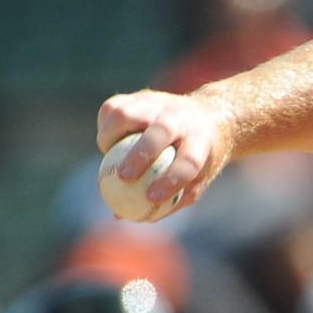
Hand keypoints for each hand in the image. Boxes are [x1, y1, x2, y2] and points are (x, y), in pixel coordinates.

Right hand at [96, 88, 237, 216]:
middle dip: (139, 154)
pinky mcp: (139, 96)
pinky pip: (113, 108)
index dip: (171, 180)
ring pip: (128, 113)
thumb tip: (123, 216)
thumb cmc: (198, 158)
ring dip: (111, 135)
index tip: (152, 198)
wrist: (207, 116)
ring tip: (107, 157)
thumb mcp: (196, 182)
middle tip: (123, 177)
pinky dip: (104, 127)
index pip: (189, 160)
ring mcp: (160, 102)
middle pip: (161, 130)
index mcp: (203, 139)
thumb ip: (165, 202)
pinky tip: (106, 144)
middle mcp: (182, 116)